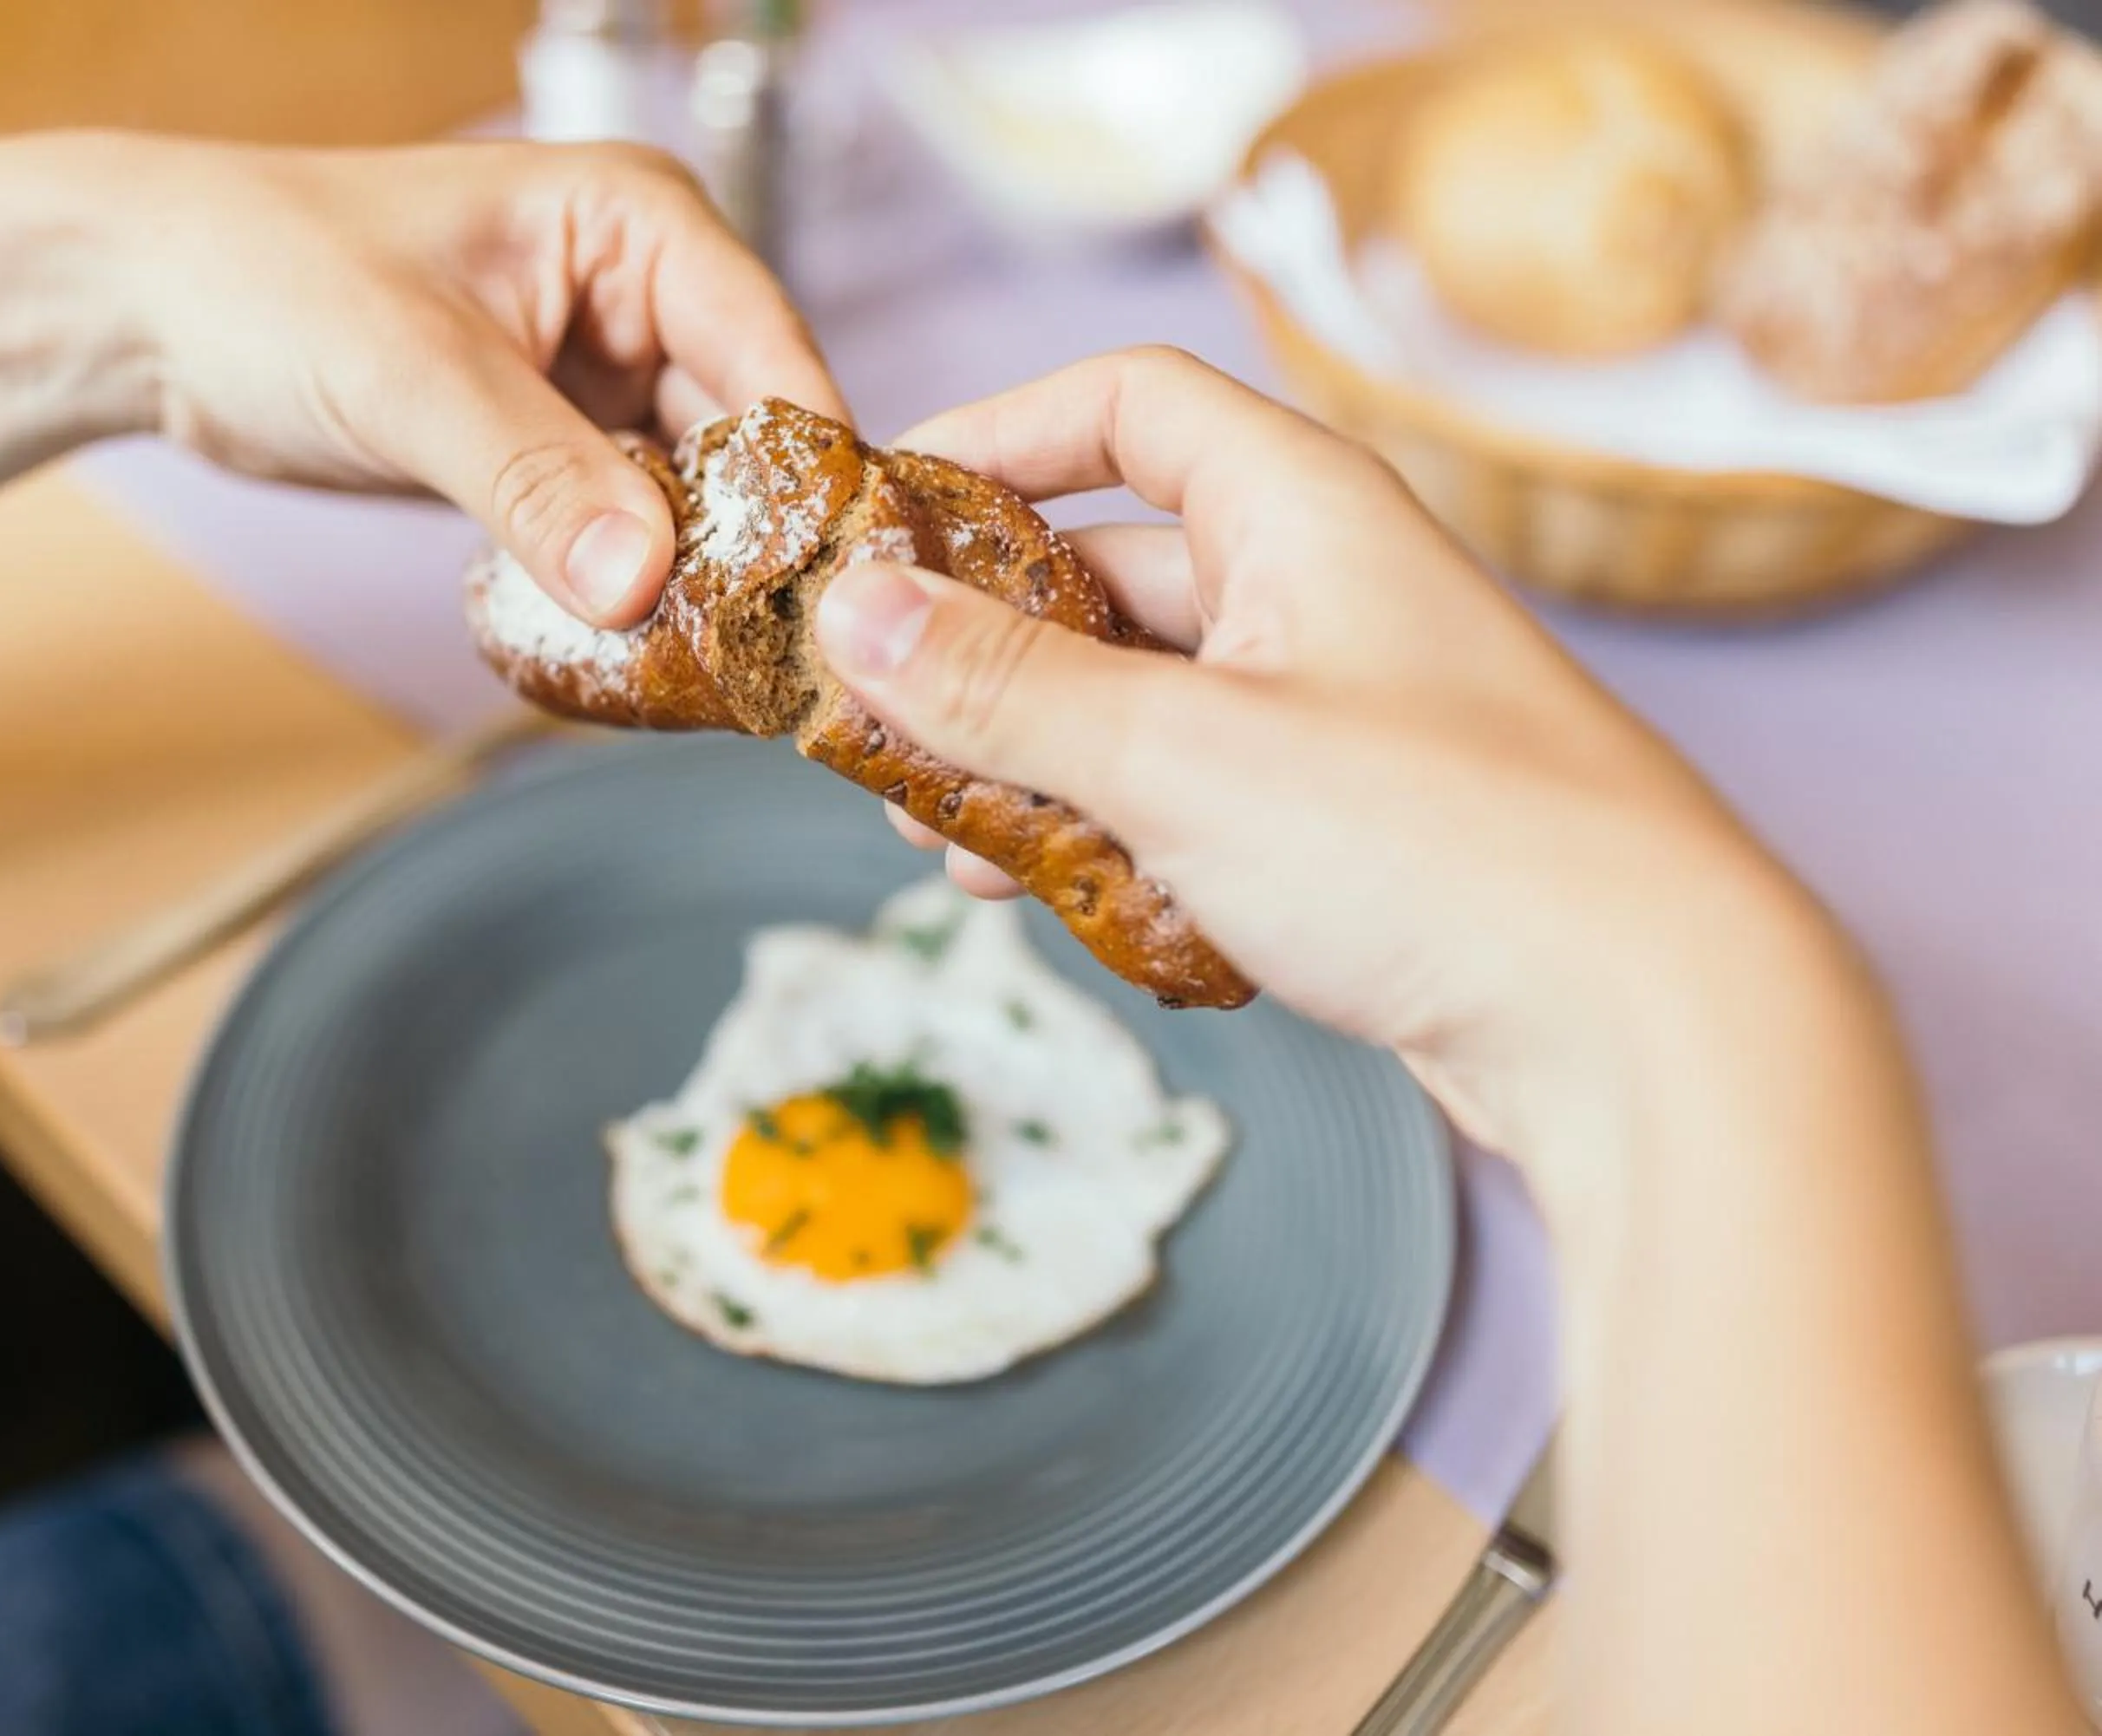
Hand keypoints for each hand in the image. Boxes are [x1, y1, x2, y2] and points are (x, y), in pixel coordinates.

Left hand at [85, 134, 843, 624]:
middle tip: (774, 659)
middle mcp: (646, 298)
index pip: (772, 353)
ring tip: (717, 675)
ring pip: (701, 499)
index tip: (825, 587)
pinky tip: (642, 656)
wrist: (150, 309)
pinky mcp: (561, 452)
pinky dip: (634, 591)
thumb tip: (641, 582)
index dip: (808, 472)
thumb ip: (534, 477)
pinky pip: (631, 532)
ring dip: (699, 582)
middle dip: (758, 545)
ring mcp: (606, 379)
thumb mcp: (409, 375)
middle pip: (753, 438)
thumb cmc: (265, 278)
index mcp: (639, 225)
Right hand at [814, 348, 1834, 1165]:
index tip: (880, 512)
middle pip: (1112, 569)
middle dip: (983, 647)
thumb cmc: (1445, 852)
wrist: (1655, 1030)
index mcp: (1302, 512)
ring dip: (1033, 759)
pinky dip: (1113, 834)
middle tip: (875, 724)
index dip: (993, 435)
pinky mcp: (1358, 826)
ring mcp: (1346, 710)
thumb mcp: (1181, 759)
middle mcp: (1327, 589)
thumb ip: (1003, 686)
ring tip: (942, 843)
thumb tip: (848, 609)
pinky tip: (1050, 902)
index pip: (1124, 405)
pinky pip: (1196, 796)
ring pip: (1144, 701)